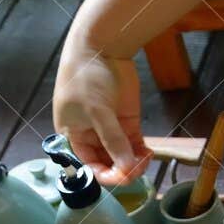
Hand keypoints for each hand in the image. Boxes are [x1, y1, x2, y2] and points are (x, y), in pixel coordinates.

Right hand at [52, 30, 151, 186]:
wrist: (102, 47)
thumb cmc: (86, 78)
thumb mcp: (97, 111)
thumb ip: (113, 141)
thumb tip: (127, 168)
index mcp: (74, 137)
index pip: (90, 167)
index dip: (106, 175)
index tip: (123, 176)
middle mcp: (91, 137)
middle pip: (108, 165)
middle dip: (122, 170)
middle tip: (138, 169)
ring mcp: (111, 130)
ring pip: (123, 157)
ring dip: (134, 163)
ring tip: (145, 160)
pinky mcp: (127, 123)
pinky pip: (134, 145)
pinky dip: (141, 153)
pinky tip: (148, 154)